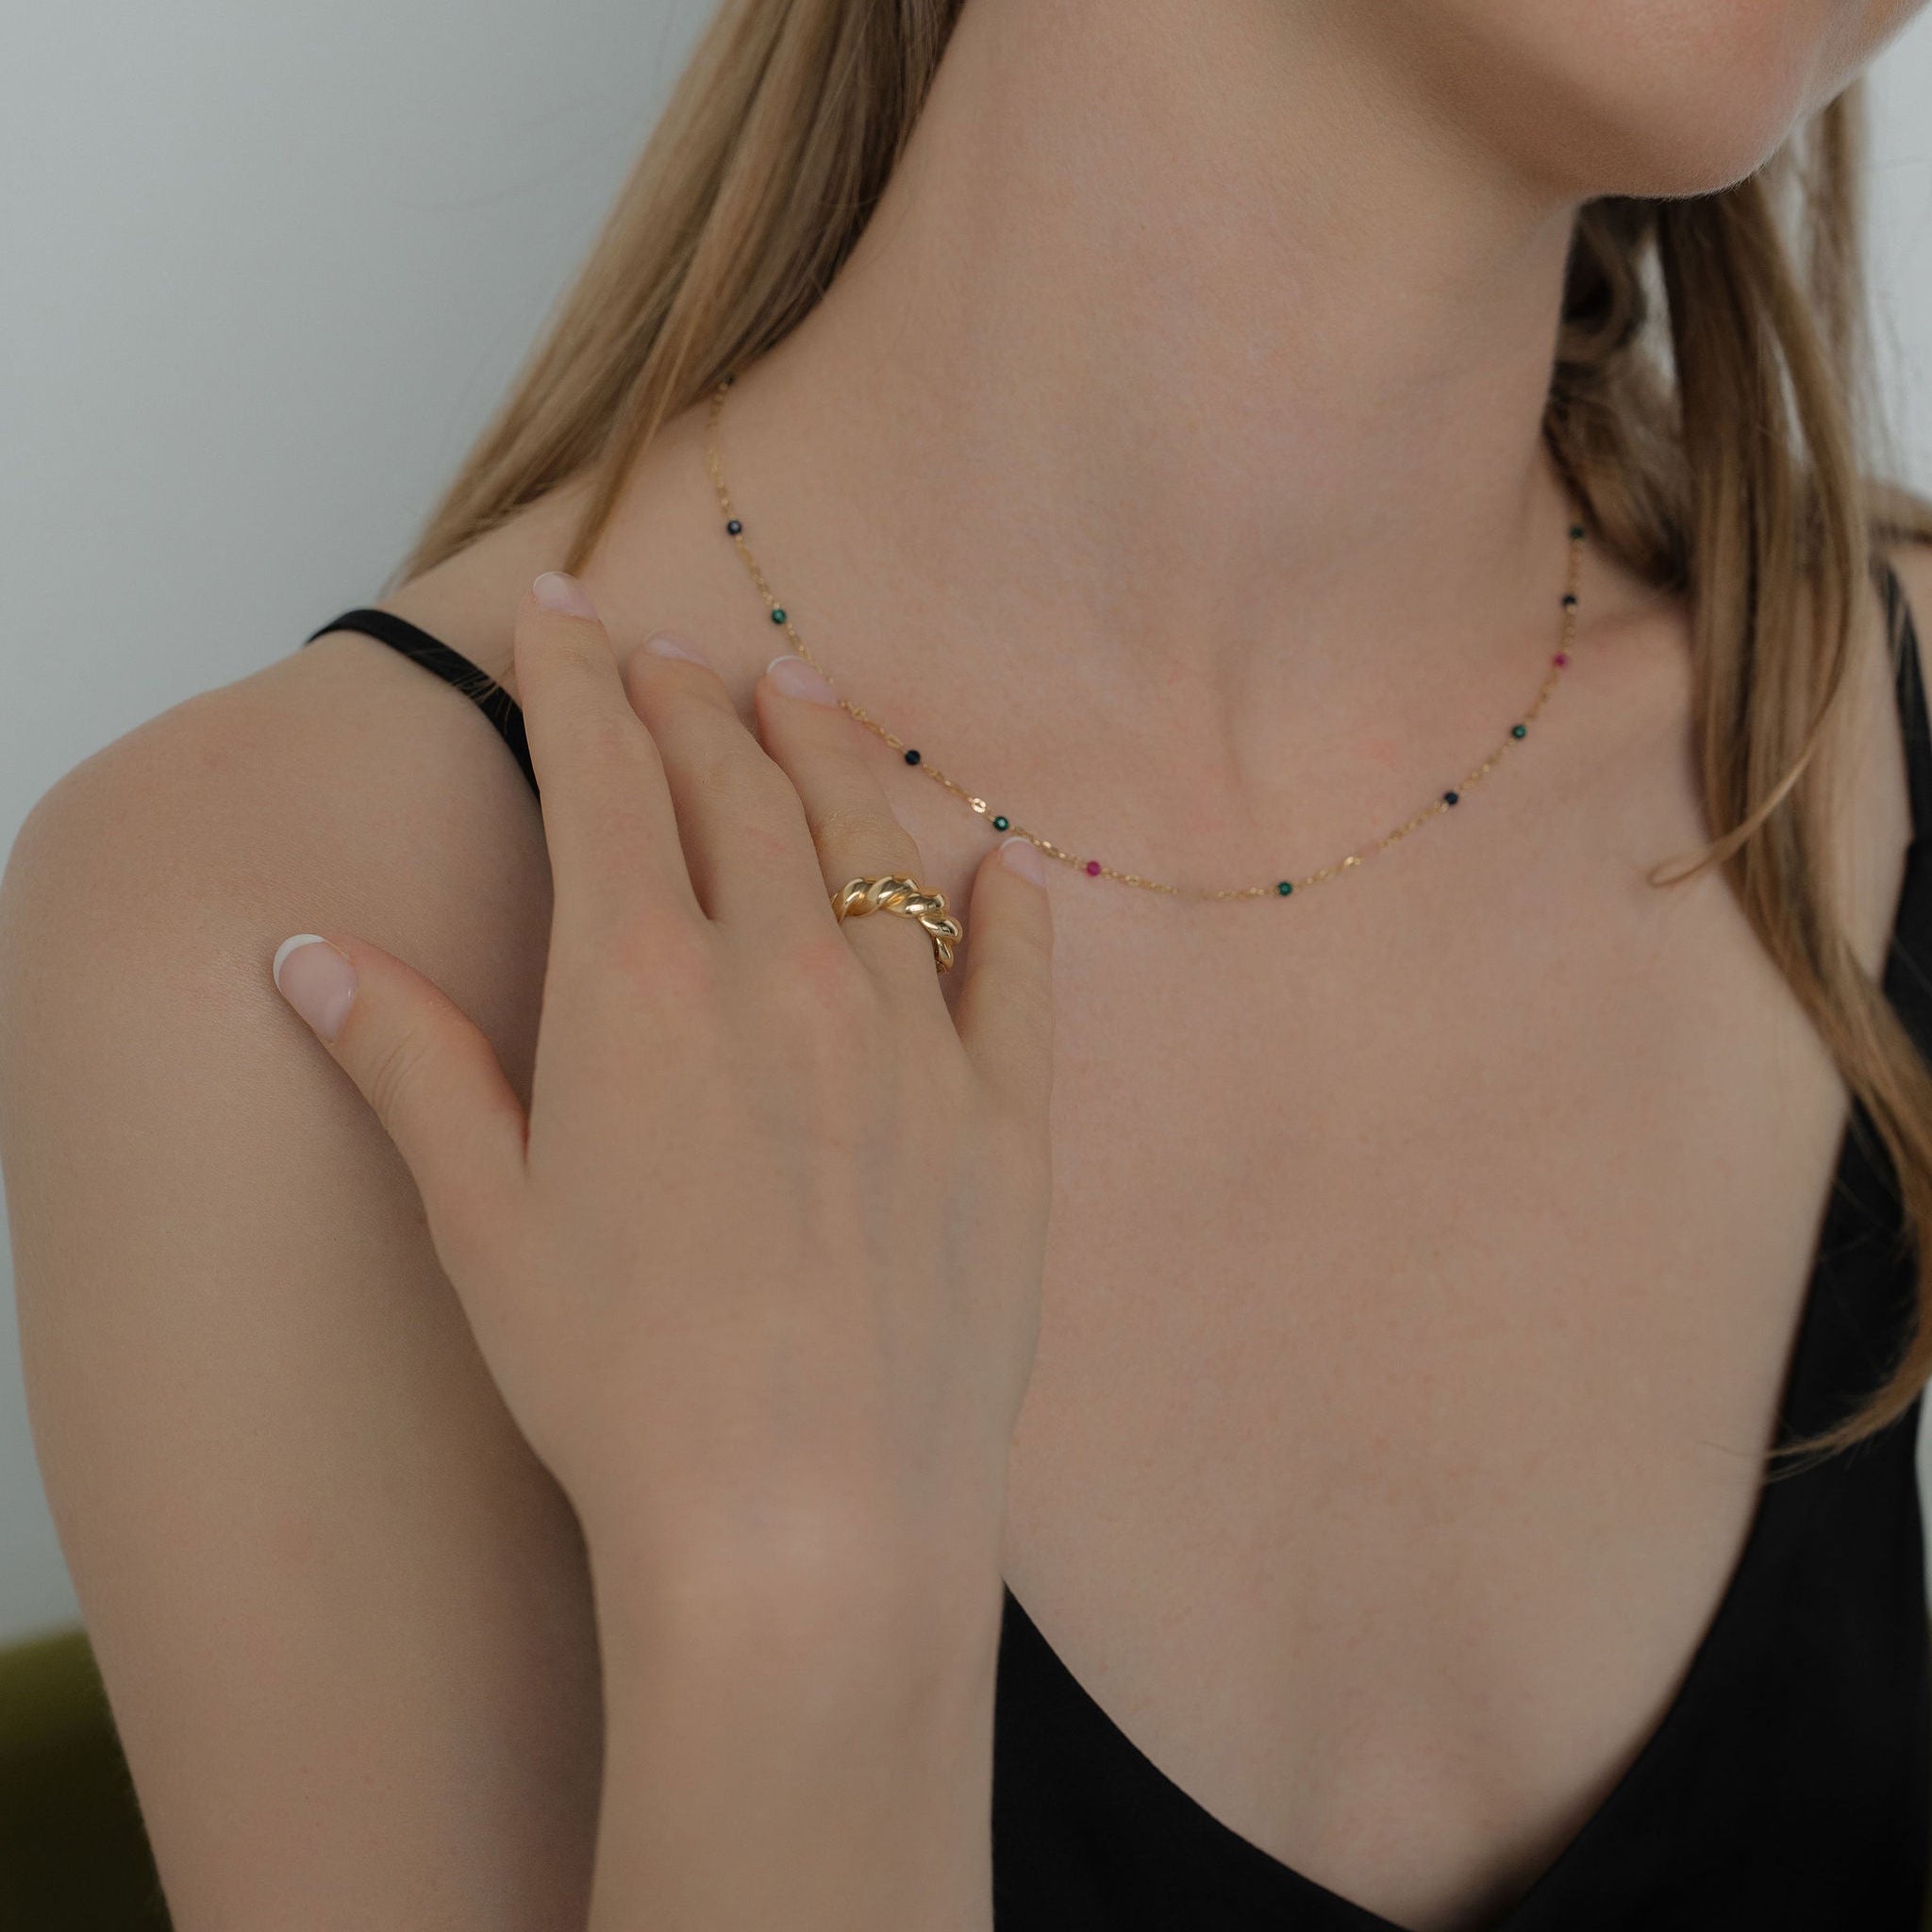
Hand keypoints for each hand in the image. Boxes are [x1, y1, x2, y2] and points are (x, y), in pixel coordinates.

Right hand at [269, 572, 1055, 1606]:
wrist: (806, 1523)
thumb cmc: (624, 1385)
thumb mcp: (485, 1222)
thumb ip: (411, 1063)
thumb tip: (311, 955)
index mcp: (641, 985)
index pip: (604, 773)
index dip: (577, 677)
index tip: (566, 610)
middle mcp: (787, 975)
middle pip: (739, 783)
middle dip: (693, 698)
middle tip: (675, 649)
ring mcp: (913, 1038)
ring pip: (875, 842)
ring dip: (832, 751)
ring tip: (805, 689)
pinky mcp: (1009, 1117)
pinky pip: (1019, 969)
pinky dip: (1005, 901)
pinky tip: (998, 862)